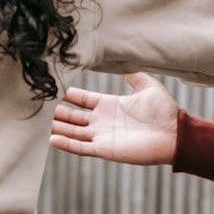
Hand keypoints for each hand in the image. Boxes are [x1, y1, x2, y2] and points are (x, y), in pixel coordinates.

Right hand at [49, 72, 178, 164]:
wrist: (174, 134)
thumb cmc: (164, 111)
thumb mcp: (148, 87)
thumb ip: (135, 76)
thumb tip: (124, 64)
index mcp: (110, 105)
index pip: (83, 99)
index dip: (69, 95)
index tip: (54, 87)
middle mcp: (103, 120)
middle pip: (74, 116)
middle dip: (58, 111)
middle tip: (40, 105)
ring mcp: (102, 136)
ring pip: (73, 131)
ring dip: (58, 127)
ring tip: (39, 122)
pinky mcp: (105, 149)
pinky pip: (81, 147)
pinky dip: (66, 143)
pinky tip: (51, 139)